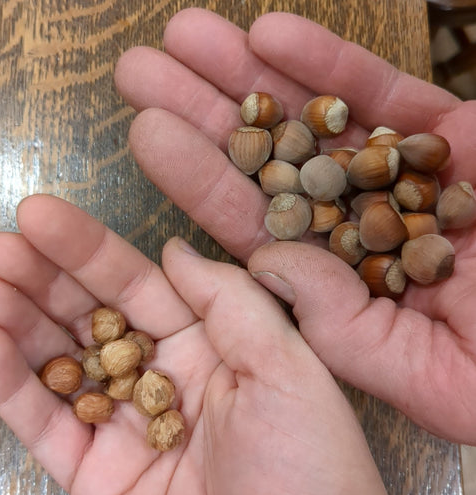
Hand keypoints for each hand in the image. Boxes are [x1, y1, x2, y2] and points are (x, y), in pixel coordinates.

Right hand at [0, 195, 401, 494]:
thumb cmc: (308, 474)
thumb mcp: (288, 371)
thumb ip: (231, 303)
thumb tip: (173, 250)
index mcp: (213, 348)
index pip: (142, 286)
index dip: (92, 251)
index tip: (43, 216)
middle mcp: (167, 381)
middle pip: (95, 317)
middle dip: (45, 280)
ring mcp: (128, 430)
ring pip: (63, 364)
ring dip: (19, 323)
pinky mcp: (97, 480)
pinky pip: (46, 424)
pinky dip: (11, 384)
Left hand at [115, 8, 475, 443]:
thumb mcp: (419, 371)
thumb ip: (337, 324)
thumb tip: (262, 262)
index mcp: (336, 281)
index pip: (252, 224)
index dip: (198, 178)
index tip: (145, 133)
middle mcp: (355, 222)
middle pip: (267, 163)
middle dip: (204, 113)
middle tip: (140, 70)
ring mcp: (402, 175)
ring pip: (314, 118)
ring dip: (249, 77)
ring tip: (186, 34)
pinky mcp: (455, 137)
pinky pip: (387, 95)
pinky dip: (331, 65)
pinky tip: (271, 34)